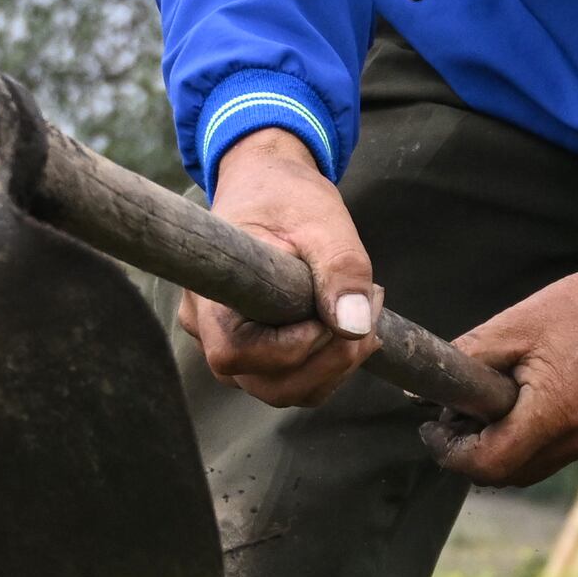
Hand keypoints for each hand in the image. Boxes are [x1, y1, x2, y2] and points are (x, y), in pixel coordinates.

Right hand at [186, 131, 381, 407]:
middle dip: (331, 359)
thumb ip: (340, 268)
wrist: (267, 186)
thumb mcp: (322, 222)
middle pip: (269, 384)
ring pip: (286, 389)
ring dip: (336, 363)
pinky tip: (350, 324)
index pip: (240, 353)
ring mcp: (230, 348)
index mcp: (209, 296)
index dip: (294, 346)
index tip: (329, 306)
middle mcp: (208, 333)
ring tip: (364, 309)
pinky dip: (330, 363)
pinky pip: (293, 381)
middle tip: (369, 308)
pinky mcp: (255, 354)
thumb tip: (354, 325)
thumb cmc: (285, 197)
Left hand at [427, 264, 577, 485]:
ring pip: (524, 471)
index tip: (433, 428)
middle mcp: (572, 439)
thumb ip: (467, 358)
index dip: (451, 453)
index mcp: (551, 413)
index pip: (489, 464)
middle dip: (469, 455)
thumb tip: (425, 386)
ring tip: (479, 411)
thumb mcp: (513, 326)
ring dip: (494, 453)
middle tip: (451, 418)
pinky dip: (519, 445)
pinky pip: (545, 457)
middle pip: (504, 476)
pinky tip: (511, 409)